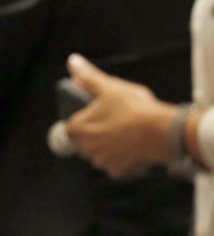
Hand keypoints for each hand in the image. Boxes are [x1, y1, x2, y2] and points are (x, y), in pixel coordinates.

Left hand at [63, 53, 175, 178]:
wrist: (163, 132)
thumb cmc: (134, 109)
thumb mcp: (109, 88)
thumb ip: (88, 77)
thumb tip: (73, 62)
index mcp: (76, 130)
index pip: (72, 126)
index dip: (86, 119)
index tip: (100, 114)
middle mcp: (84, 149)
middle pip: (86, 140)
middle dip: (98, 133)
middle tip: (117, 122)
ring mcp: (101, 162)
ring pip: (101, 153)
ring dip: (111, 146)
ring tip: (127, 132)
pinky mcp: (118, 172)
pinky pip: (117, 164)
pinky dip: (124, 158)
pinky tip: (135, 146)